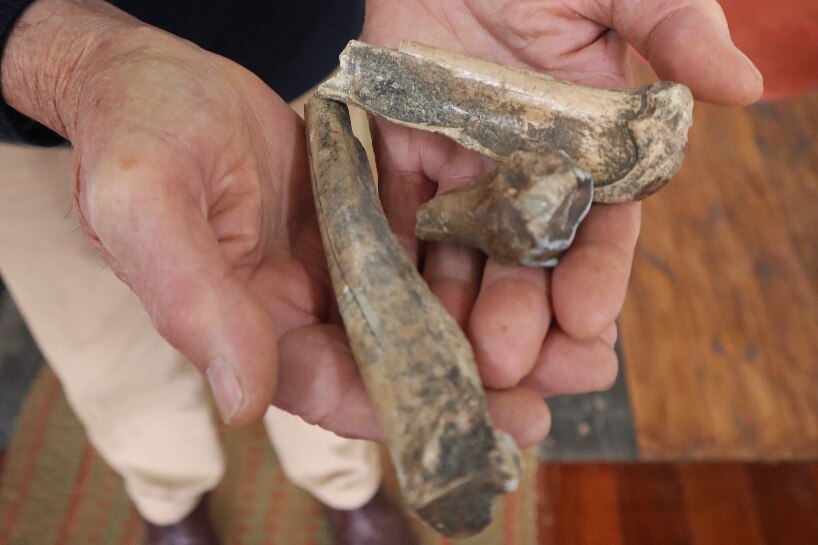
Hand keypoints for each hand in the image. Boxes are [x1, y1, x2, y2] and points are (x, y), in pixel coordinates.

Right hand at [0, 0, 551, 443]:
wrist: (151, 77)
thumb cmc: (134, 134)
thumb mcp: (146, 206)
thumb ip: (192, 300)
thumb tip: (244, 401)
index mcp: (248, 324)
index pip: (333, 387)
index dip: (407, 409)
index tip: (489, 424)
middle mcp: (300, 307)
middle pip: (394, 359)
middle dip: (475, 381)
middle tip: (557, 394)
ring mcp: (335, 264)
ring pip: (421, 312)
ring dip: (492, 330)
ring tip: (575, 345)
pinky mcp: (360, 220)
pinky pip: (423, 252)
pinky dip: (473, 270)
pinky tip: (533, 275)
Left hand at [361, 0, 762, 440]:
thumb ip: (675, 28)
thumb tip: (743, 82)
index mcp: (584, 150)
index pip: (599, 228)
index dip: (596, 275)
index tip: (587, 320)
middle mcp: (524, 177)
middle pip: (526, 261)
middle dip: (520, 314)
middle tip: (511, 360)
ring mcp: (459, 171)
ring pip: (460, 254)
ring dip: (455, 307)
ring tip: (450, 354)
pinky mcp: (400, 156)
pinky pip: (394, 214)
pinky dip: (393, 258)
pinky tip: (388, 302)